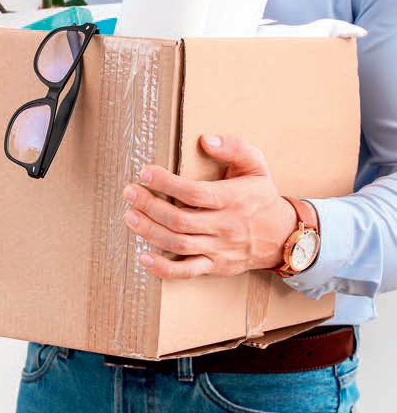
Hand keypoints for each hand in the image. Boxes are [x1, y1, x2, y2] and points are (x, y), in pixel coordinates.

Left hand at [122, 134, 298, 278]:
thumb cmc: (261, 197)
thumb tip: (206, 140)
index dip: (166, 184)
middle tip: (130, 192)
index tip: (145, 173)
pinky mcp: (214, 266)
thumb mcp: (256, 166)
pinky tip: (144, 257)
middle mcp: (225, 226)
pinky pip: (187, 272)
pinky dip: (163, 269)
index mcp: (234, 199)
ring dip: (150, 232)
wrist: (283, 236)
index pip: (195, 193)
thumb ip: (234, 148)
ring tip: (130, 216)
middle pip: (181, 220)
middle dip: (150, 206)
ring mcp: (218, 249)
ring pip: (179, 244)